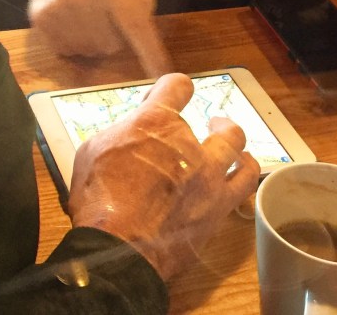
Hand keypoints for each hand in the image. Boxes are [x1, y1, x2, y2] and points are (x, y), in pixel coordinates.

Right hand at [28, 0, 171, 75]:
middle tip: (108, 12)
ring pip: (92, 51)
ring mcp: (57, 11)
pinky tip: (72, 19)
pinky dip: (76, 41)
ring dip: (96, 39)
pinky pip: (69, 51)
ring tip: (89, 13)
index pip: (135, 25)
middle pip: (113, 44)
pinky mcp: (41, 23)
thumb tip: (145, 36)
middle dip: (117, 35)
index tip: (165, 77)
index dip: (152, 54)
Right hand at [67, 73, 260, 279]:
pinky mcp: (218, 209)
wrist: (117, 251)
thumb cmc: (97, 202)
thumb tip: (130, 134)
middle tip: (212, 126)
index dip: (174, 88)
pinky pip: (244, 186)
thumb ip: (119, 135)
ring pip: (239, 150)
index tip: (169, 96)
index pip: (177, 86)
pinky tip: (239, 176)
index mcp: (155, 123)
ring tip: (235, 149)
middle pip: (220, 123)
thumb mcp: (92, 152)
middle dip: (217, 122)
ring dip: (236, 146)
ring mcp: (208, 178)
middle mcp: (188, 144)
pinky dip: (242, 176)